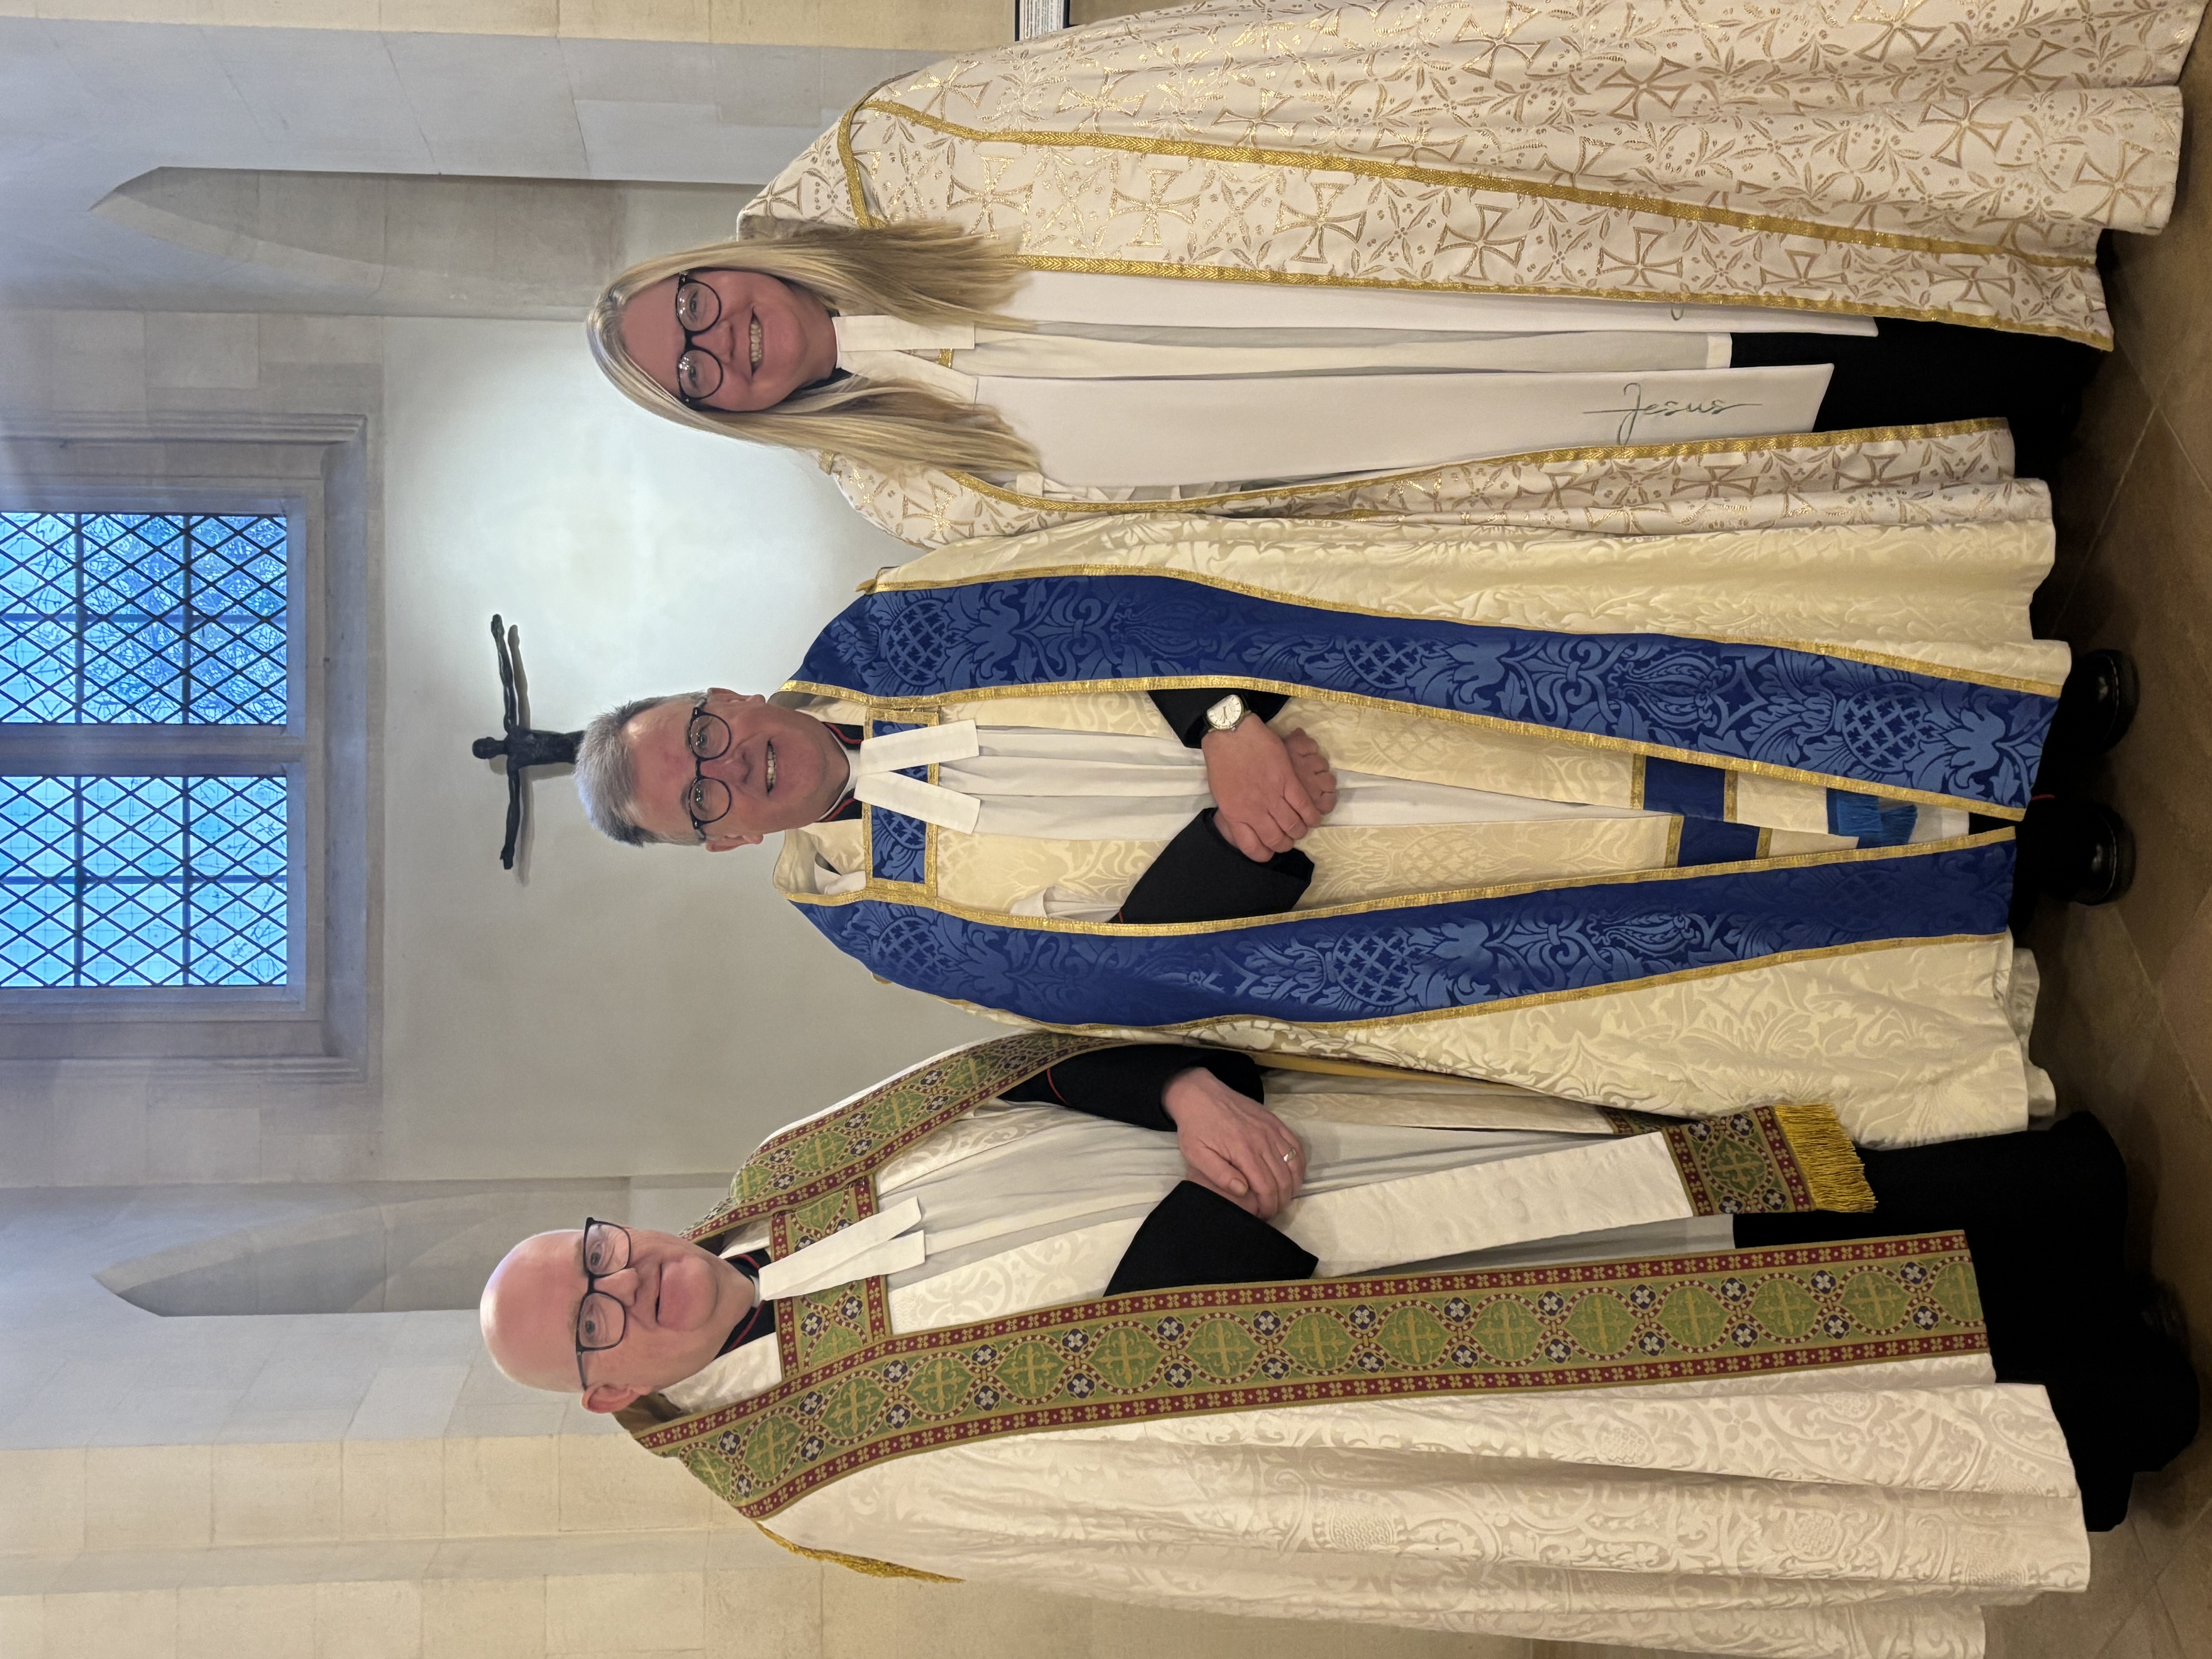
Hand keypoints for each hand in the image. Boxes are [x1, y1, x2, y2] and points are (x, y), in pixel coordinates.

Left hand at [1162, 1065, 1306, 1218]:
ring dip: (1293, 1185)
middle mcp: (1262, 1140)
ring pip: (1294, 1164)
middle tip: (1272, 1210)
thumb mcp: (1196, 1154)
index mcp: (1243, 1151)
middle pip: (1283, 1179)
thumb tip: (1243, 1191)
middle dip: (1281, 1200)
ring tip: (1283, 1197)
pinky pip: (1296, 1145)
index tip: (1263, 1215)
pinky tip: (1293, 1175)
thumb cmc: (1195, 1127)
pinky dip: (1299, 1164)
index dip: (1268, 1206)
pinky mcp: (1275, 1122)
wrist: (1200, 1094)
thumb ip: (1219, 1174)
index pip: (1266, 1187)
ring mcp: (1272, 1129)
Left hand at [1203, 718, 1330, 861]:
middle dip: (1285, 844)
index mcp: (1235, 816)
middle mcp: (1254, 811)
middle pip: (1276, 840)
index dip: (1264, 854)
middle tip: (1289, 839)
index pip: (1252, 848)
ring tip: (1302, 828)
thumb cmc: (1222, 763)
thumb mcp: (1221, 796)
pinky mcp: (1288, 781)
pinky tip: (1313, 817)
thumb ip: (1235, 814)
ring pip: (1293, 825)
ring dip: (1300, 831)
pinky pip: (1304, 806)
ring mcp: (1272, 796)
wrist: (1231, 734)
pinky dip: (1311, 816)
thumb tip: (1247, 827)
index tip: (1269, 851)